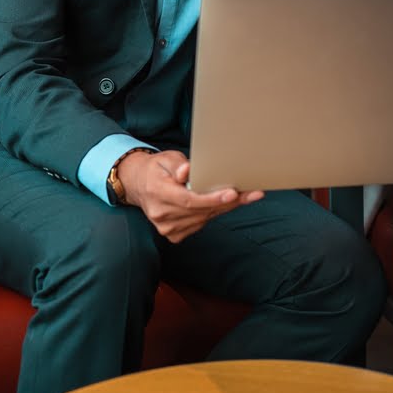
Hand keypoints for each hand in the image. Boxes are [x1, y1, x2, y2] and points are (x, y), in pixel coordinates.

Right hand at [117, 149, 263, 242]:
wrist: (139, 185)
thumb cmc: (157, 168)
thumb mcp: (166, 158)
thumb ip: (178, 165)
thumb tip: (187, 172)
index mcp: (158, 193)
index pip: (188, 200)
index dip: (211, 198)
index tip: (232, 194)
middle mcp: (162, 214)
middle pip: (201, 211)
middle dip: (229, 202)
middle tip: (253, 193)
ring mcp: (167, 228)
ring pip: (204, 219)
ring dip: (225, 208)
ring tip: (247, 196)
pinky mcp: (174, 234)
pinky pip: (200, 224)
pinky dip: (214, 214)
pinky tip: (225, 204)